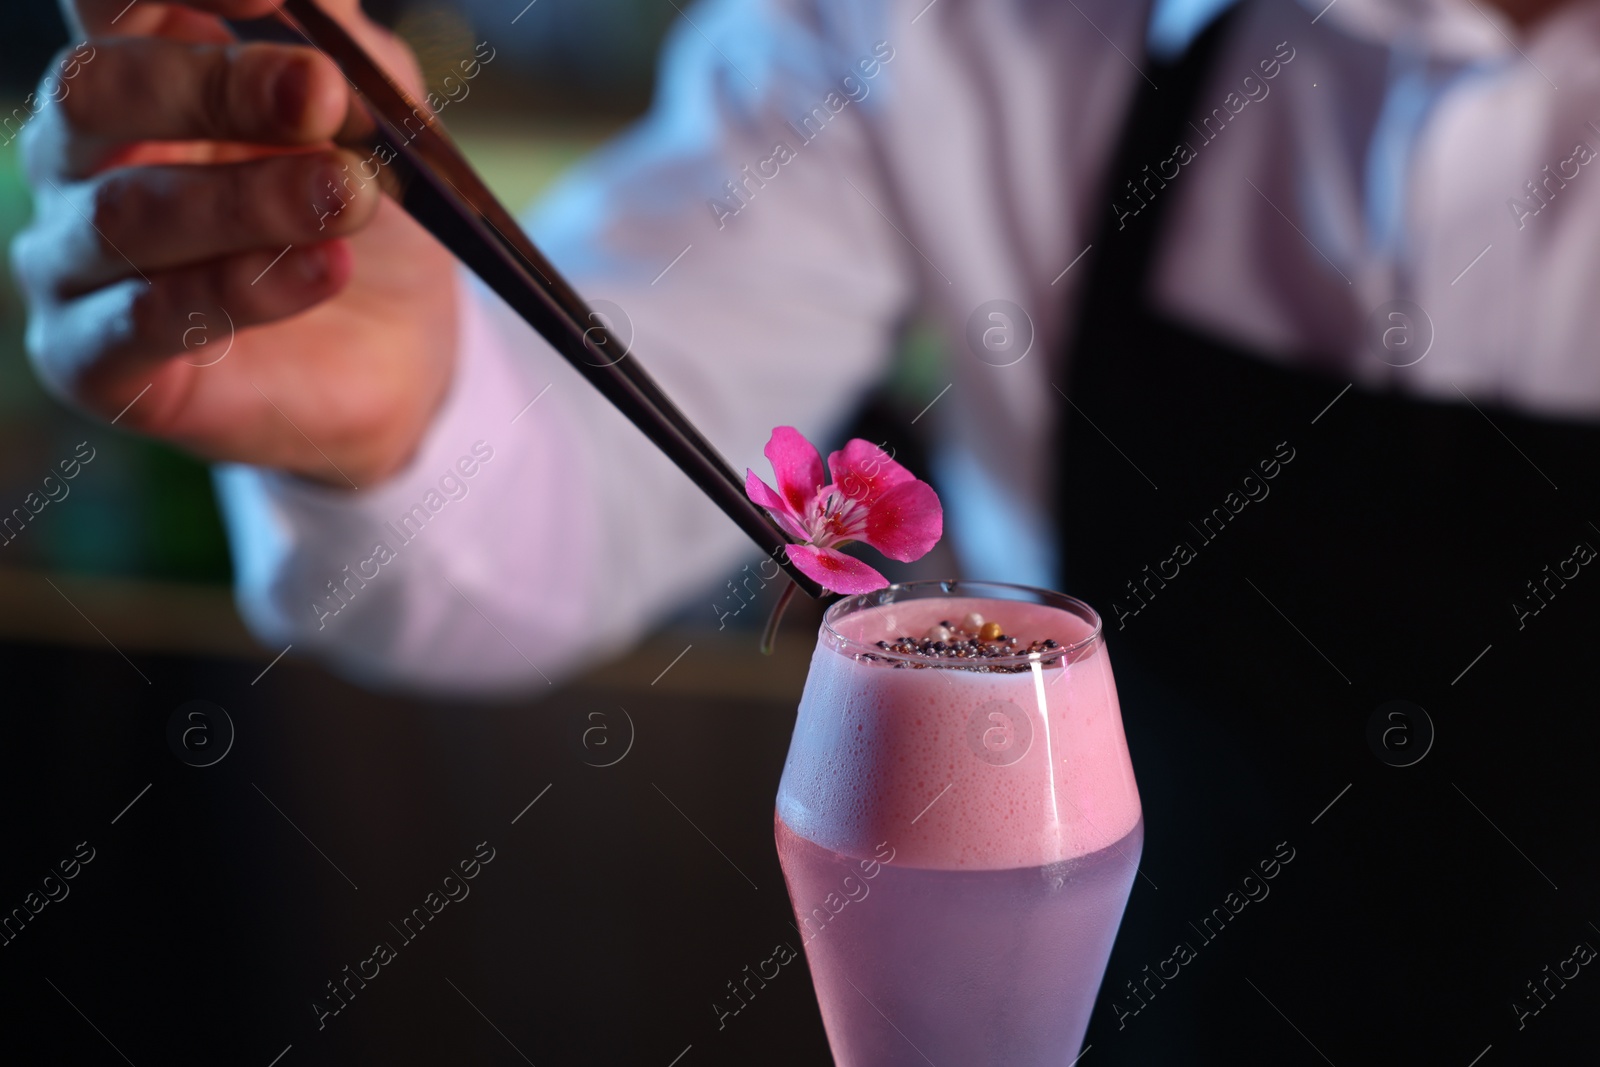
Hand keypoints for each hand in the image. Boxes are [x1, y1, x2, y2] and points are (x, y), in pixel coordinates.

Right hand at [10, 0, 458, 487]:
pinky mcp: (95, 363)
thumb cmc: (362, 211)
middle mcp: (78, 158)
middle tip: (324, 98)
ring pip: (126, 214)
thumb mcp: (370, 107)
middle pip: (97, 93)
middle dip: (217, 88)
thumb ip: (334, 40)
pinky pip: (146, 320)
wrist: (397, 354)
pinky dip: (243, 289)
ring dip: (249, 199)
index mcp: (134, 70)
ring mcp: (73, 263)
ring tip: (347, 195)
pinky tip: (324, 268)